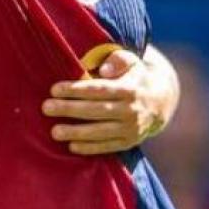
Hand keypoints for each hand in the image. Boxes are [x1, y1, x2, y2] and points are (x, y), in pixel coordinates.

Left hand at [42, 49, 172, 155]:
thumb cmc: (136, 76)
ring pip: (100, 132)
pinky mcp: (129, 142)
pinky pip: (107, 147)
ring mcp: (131, 129)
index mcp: (129, 89)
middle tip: (46, 108)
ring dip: (76, 132)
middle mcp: (131, 110)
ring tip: (55, 131)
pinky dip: (90, 148)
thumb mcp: (132, 61)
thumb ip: (118, 61)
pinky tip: (71, 146)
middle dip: (69, 110)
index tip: (54, 89)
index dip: (75, 90)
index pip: (98, 90)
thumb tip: (103, 70)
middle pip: (96, 111)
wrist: (161, 101)